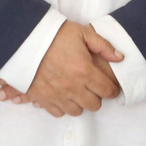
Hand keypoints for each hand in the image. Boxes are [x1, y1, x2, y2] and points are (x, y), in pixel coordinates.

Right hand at [1, 23, 124, 116]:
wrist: (25, 39)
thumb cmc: (55, 35)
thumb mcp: (82, 33)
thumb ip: (103, 46)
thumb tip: (120, 58)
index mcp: (85, 71)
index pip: (107, 91)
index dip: (112, 90)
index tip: (111, 87)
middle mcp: (73, 87)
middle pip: (93, 105)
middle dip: (97, 97)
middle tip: (93, 88)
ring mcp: (57, 95)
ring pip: (76, 111)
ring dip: (80, 103)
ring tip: (77, 92)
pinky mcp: (43, 98)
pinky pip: (58, 112)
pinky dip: (62, 107)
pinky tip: (63, 96)